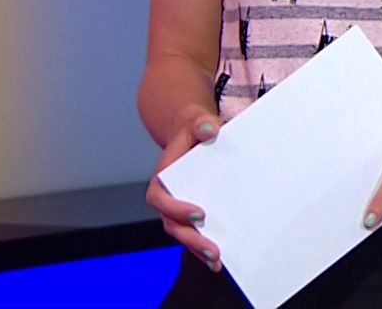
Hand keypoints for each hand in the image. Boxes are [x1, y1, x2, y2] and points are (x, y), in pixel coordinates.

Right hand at [145, 104, 222, 271]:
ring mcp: (178, 207)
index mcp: (163, 177)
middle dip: (191, 239)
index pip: (161, 198)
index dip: (176, 208)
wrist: (194, 131)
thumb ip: (201, 123)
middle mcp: (168, 196)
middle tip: (213, 250)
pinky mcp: (191, 212)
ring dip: (198, 249)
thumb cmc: (195, 127)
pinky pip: (194, 232)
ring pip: (182, 233)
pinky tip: (220, 260)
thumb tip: (210, 130)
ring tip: (217, 261)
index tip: (200, 213)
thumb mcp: (197, 120)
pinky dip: (203, 247)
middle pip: (172, 224)